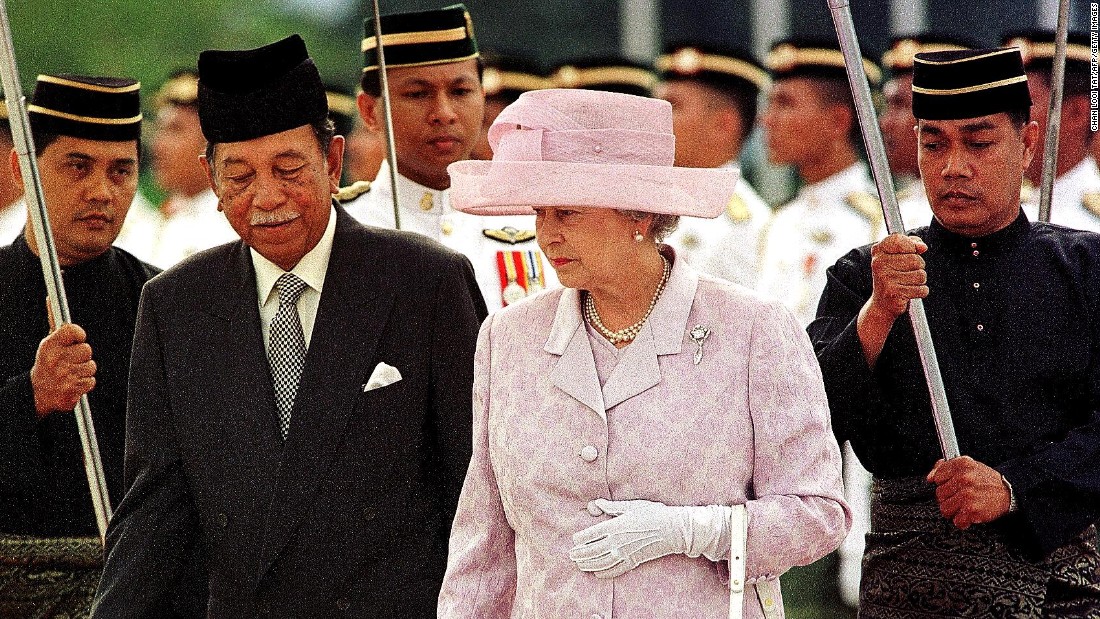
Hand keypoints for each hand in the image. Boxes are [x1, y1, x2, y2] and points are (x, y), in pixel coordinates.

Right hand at [30, 322, 95, 416]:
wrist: (38, 394)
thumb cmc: (47, 367)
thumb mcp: (48, 347)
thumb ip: (60, 332)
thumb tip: (59, 313)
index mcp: (49, 347)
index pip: (72, 330)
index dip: (79, 334)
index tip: (79, 338)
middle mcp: (55, 360)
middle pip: (87, 349)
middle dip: (83, 355)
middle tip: (74, 359)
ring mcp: (64, 376)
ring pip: (91, 366)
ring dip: (85, 370)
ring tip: (72, 372)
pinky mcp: (71, 390)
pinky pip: (90, 381)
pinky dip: (85, 383)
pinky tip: (74, 382)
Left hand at [569, 498, 729, 578]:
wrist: (673, 529)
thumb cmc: (653, 513)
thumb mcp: (632, 506)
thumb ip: (612, 507)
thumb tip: (596, 503)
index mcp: (615, 525)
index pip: (591, 534)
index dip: (580, 538)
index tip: (574, 540)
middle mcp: (617, 541)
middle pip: (592, 550)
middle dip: (580, 554)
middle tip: (571, 555)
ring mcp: (625, 553)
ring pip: (601, 562)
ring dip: (588, 565)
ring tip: (580, 565)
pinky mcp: (634, 561)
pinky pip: (616, 570)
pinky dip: (605, 573)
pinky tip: (597, 573)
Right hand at [868, 233, 927, 320]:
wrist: (882, 303)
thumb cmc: (893, 276)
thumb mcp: (898, 256)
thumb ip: (911, 244)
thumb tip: (922, 247)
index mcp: (878, 251)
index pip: (898, 239)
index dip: (911, 245)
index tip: (913, 251)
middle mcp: (879, 264)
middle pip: (915, 259)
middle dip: (918, 267)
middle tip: (907, 273)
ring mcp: (885, 278)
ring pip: (921, 275)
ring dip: (919, 281)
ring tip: (907, 283)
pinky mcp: (894, 293)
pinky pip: (921, 289)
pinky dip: (920, 292)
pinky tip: (909, 293)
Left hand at [926, 456, 1010, 529]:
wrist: (1009, 492)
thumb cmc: (986, 480)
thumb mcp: (968, 466)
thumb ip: (945, 467)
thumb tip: (930, 477)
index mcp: (962, 464)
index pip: (937, 476)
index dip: (944, 483)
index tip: (952, 485)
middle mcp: (964, 478)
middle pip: (939, 494)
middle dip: (948, 498)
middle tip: (960, 497)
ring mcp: (967, 495)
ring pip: (944, 508)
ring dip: (953, 510)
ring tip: (964, 506)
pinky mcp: (972, 510)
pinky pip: (956, 520)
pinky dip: (962, 521)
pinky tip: (969, 514)